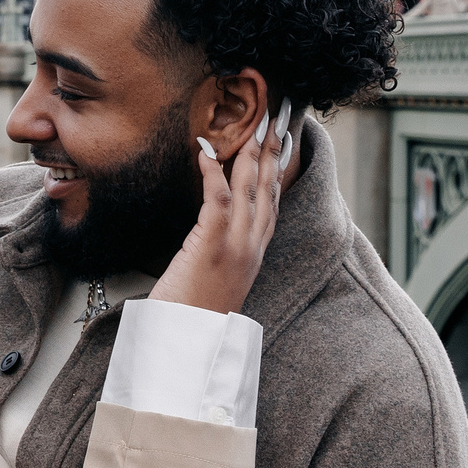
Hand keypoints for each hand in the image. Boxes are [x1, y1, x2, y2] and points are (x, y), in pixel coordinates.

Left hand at [148, 99, 290, 315]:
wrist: (187, 348)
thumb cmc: (191, 317)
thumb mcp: (213, 281)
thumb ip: (218, 254)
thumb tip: (208, 235)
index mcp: (253, 255)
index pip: (271, 205)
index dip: (277, 172)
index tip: (281, 144)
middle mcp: (251, 249)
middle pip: (268, 190)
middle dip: (273, 152)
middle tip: (277, 118)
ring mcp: (236, 248)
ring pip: (250, 191)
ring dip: (252, 154)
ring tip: (254, 125)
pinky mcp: (212, 247)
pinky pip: (218, 201)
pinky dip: (213, 174)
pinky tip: (207, 153)